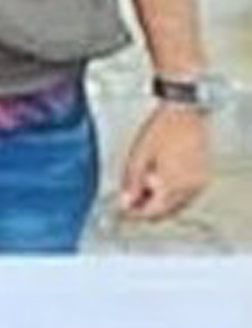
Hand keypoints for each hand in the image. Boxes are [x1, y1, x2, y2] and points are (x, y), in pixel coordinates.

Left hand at [118, 102, 210, 219]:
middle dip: (147, 208)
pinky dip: (171, 194)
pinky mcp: (203, 177)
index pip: (153, 213)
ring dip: (159, 202)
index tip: (122, 209)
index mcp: (173, 186)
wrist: (184, 113)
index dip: (135, 214)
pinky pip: (186, 195)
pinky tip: (158, 181)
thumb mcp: (138, 158)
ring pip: (177, 205)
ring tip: (142, 186)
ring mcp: (199, 184)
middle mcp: (190, 189)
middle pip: (166, 211)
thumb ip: (132, 184)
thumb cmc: (161, 130)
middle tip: (129, 199)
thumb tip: (126, 204)